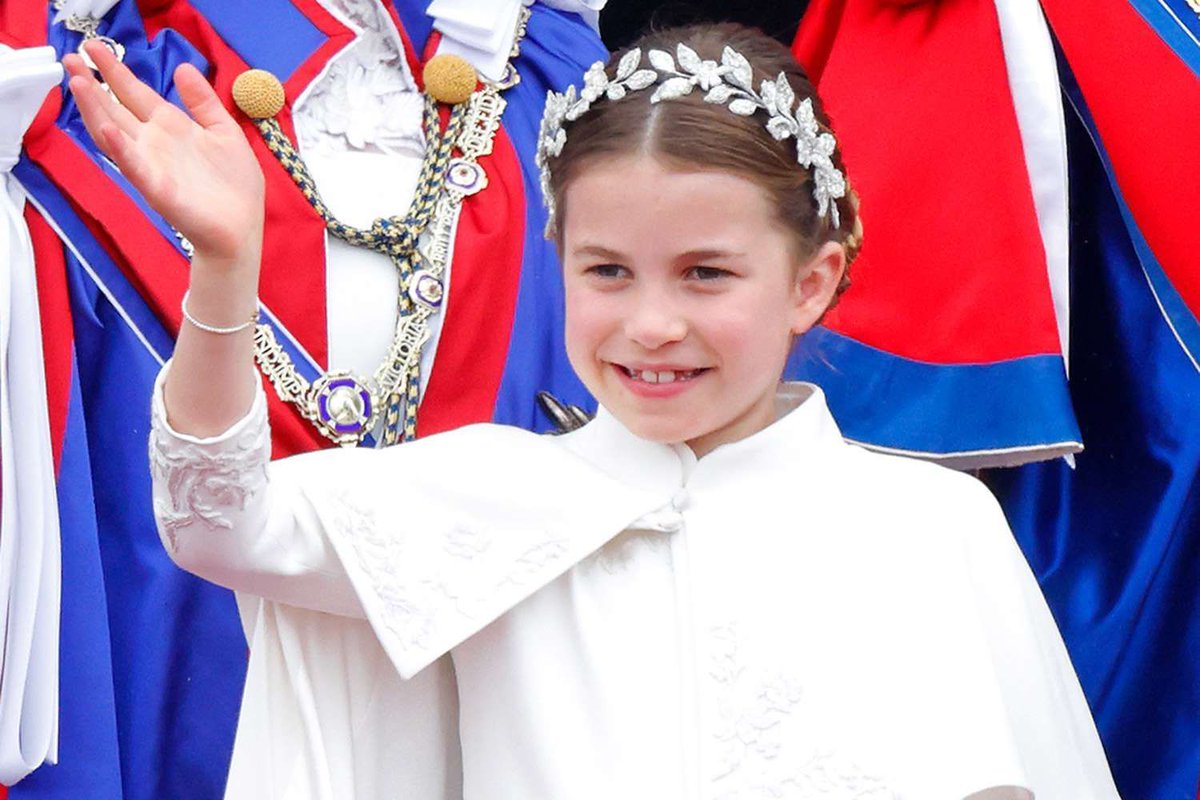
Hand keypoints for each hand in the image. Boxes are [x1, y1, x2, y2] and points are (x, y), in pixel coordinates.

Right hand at [64, 41, 264, 264]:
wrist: (241, 229)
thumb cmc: (234, 185)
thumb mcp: (225, 132)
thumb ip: (204, 102)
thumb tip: (183, 68)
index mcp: (171, 127)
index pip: (136, 93)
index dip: (115, 71)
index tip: (93, 47)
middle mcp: (154, 143)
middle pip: (116, 109)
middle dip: (92, 84)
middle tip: (70, 56)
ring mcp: (152, 166)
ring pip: (114, 133)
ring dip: (95, 109)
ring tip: (78, 82)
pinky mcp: (157, 189)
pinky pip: (135, 167)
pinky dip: (121, 149)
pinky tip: (108, 130)